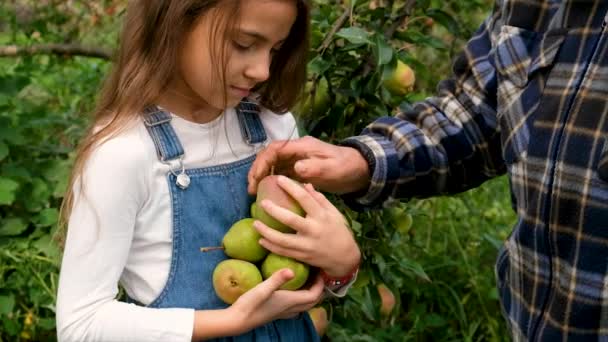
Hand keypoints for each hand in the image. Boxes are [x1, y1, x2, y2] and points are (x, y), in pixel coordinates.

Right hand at [229, 269, 324, 333]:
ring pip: (304, 306)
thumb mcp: (262, 289)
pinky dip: (300, 299)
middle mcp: (290, 308)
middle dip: (319, 290)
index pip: (313, 295)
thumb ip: (277, 279)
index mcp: (290, 301)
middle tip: (318, 276)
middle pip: (312, 302)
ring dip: (310, 295)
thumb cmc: (249, 304)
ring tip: (309, 282)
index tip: (321, 272)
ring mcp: (283, 312)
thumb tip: (292, 270)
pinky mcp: (276, 313)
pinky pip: (295, 307)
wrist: (237, 320)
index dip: (320, 285)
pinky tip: (293, 292)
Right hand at [247, 136, 370, 194]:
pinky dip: (271, 182)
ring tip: (255, 193)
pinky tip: (268, 195)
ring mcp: (296, 159)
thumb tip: (297, 168)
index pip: (274, 150)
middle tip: (251, 189)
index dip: (262, 162)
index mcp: (301, 146)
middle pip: (269, 156)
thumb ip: (315, 167)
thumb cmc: (346, 166)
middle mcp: (296, 151)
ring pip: (272, 165)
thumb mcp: (332, 168)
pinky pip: (280, 173)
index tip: (256, 179)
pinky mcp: (298, 169)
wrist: (358, 169)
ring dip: (262, 176)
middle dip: (257, 170)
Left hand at [253, 175, 360, 277]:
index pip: (304, 199)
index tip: (279, 179)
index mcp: (321, 216)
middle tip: (262, 202)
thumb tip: (305, 185)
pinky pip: (283, 252)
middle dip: (274, 211)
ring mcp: (306, 246)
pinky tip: (261, 240)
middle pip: (290, 220)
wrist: (344, 258)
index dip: (291, 187)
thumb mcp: (334, 213)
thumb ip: (320, 199)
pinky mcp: (302, 257)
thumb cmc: (339, 231)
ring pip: (282, 240)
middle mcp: (313, 230)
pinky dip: (271, 247)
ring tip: (255, 223)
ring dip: (267, 232)